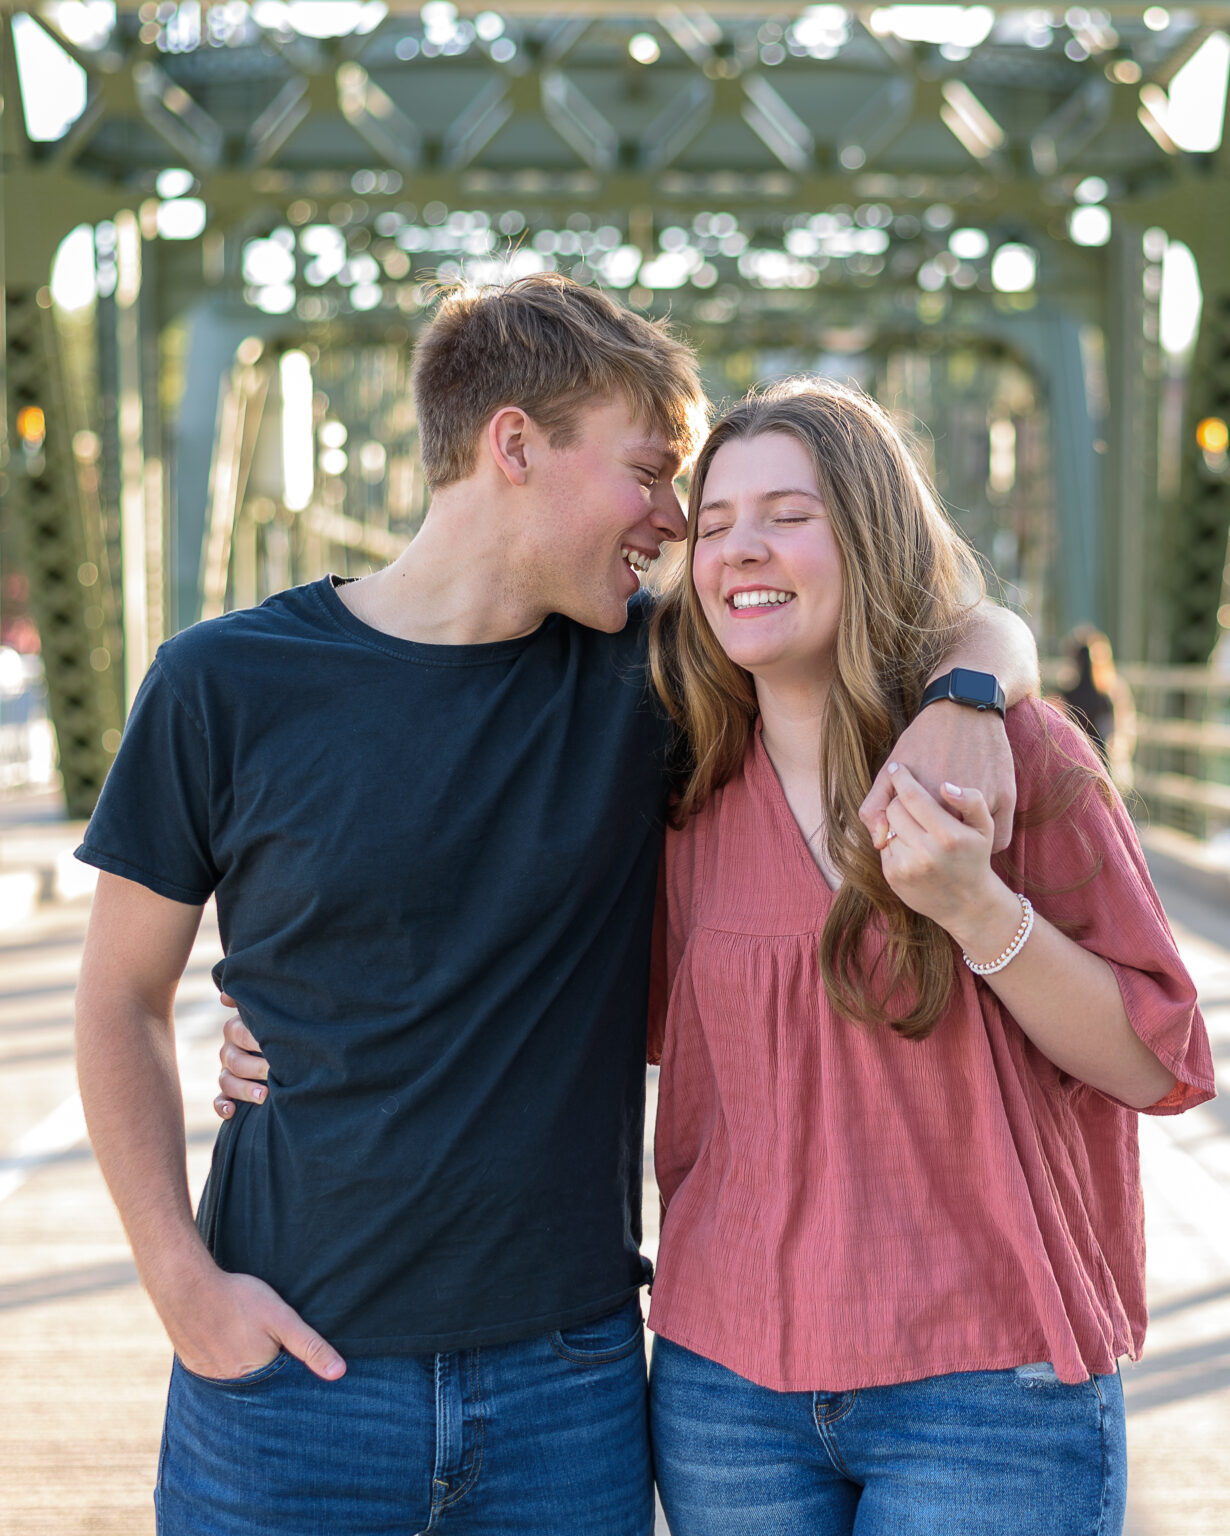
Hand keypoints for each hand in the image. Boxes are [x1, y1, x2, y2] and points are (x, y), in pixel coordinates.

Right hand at [165, 1263, 345, 1382]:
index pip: (281, 1386)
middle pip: (258, 1383)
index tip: (289, 1355)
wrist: (186, 1287)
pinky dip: (224, 1360)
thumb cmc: (238, 1300)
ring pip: (236, 1377)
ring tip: (245, 1340)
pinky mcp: (194, 1367)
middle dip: (266, 1368)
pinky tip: (225, 1341)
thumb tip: (340, 1373)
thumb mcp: (282, 1318)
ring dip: (244, 1366)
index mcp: (256, 1378)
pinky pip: (216, 1371)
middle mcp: (231, 1387)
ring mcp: (209, 1378)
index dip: (289, 1370)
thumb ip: (310, 1346)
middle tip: (262, 1340)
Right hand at [213, 993, 270, 1120]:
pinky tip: (231, 1112)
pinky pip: (218, 1101)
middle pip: (234, 1060)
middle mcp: (230, 1050)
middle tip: (274, 1071)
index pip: (237, 1033)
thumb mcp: (271, 1014)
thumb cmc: (282, 1027)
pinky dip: (222, 1106)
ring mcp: (228, 1072)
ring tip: (264, 1095)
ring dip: (243, 1089)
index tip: (271, 1046)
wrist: (291, 1052)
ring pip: (226, 1081)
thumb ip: (252, 1005)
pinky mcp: (229, 1093)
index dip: (253, 1039)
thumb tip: (224, 997)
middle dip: (255, 1067)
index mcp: (237, 1030)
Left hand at [860, 701, 1015, 852]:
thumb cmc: (923, 739)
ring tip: (956, 820)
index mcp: (924, 799)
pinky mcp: (1008, 798)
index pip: (908, 837)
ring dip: (963, 841)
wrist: (964, 708)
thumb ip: (875, 806)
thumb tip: (879, 843)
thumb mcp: (891, 768)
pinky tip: (977, 827)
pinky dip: (989, 840)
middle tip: (936, 819)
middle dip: (933, 836)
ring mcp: (985, 801)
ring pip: (971, 844)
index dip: (908, 828)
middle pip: (940, 844)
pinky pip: (1000, 841)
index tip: (914, 816)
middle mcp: (955, 804)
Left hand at [877, 764, 1004, 936]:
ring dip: (896, 820)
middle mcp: (925, 853)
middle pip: (894, 808)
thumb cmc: (975, 857)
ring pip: (886, 825)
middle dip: (899, 799)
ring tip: (914, 824)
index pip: (911, 796)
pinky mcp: (893, 877)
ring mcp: (906, 867)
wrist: (967, 905)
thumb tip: (946, 786)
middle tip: (910, 799)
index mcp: (948, 836)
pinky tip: (910, 843)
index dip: (901, 777)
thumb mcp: (985, 827)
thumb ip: (972, 800)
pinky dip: (893, 839)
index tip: (898, 768)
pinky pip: (883, 844)